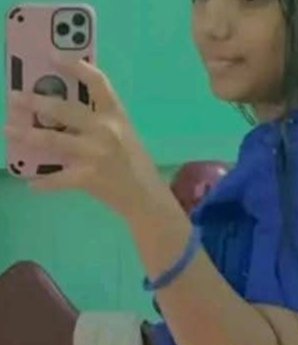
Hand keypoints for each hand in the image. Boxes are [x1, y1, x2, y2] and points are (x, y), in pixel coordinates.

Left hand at [5, 56, 161, 221]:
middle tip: (14, 97)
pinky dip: (44, 182)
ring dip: (28, 135)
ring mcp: (95, 154)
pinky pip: (59, 179)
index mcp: (116, 115)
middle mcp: (105, 130)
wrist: (147, 199)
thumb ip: (99, 120)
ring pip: (54, 140)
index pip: (97, 82)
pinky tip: (31, 183)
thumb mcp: (123, 133)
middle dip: (36, 102)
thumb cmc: (134, 164)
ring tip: (9, 130)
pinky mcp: (89, 178)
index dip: (75, 65)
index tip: (53, 55)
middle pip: (65, 109)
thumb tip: (60, 111)